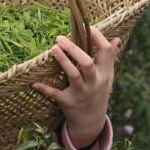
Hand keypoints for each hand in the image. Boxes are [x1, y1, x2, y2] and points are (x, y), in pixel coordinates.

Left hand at [31, 26, 120, 147]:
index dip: (98, 39)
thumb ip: (109, 58)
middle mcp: (94, 83)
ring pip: (73, 75)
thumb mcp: (106, 76)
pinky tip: (33, 82)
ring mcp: (81, 93)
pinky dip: (44, 88)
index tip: (89, 27)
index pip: (105, 53)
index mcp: (104, 74)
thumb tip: (115, 38)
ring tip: (53, 49)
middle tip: (59, 38)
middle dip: (74, 49)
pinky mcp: (68, 102)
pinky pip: (55, 94)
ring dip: (63, 62)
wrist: (91, 122)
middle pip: (87, 63)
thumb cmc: (98, 92)